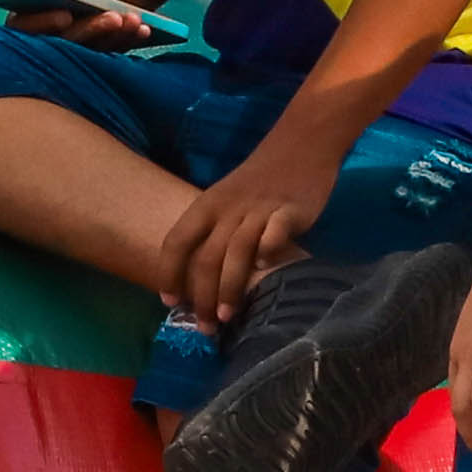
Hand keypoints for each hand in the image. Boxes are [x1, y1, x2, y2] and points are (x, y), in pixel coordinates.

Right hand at [13, 0, 159, 48]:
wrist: (94, 7)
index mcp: (28, 27)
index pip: (29, 29)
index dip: (46, 23)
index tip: (64, 15)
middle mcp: (48, 50)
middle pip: (67, 43)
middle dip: (92, 30)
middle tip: (113, 16)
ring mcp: (76, 61)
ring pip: (94, 51)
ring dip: (116, 36)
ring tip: (134, 18)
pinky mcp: (100, 65)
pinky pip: (115, 54)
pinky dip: (129, 40)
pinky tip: (144, 28)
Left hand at [161, 144, 326, 323]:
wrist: (302, 143)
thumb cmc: (259, 180)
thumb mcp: (226, 199)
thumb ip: (214, 233)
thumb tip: (200, 282)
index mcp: (207, 204)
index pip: (177, 241)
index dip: (169, 273)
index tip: (169, 303)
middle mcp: (229, 208)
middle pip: (207, 256)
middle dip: (202, 296)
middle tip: (204, 327)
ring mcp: (261, 209)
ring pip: (237, 252)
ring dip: (229, 288)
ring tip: (227, 317)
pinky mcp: (290, 210)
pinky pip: (275, 235)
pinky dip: (268, 253)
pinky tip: (266, 271)